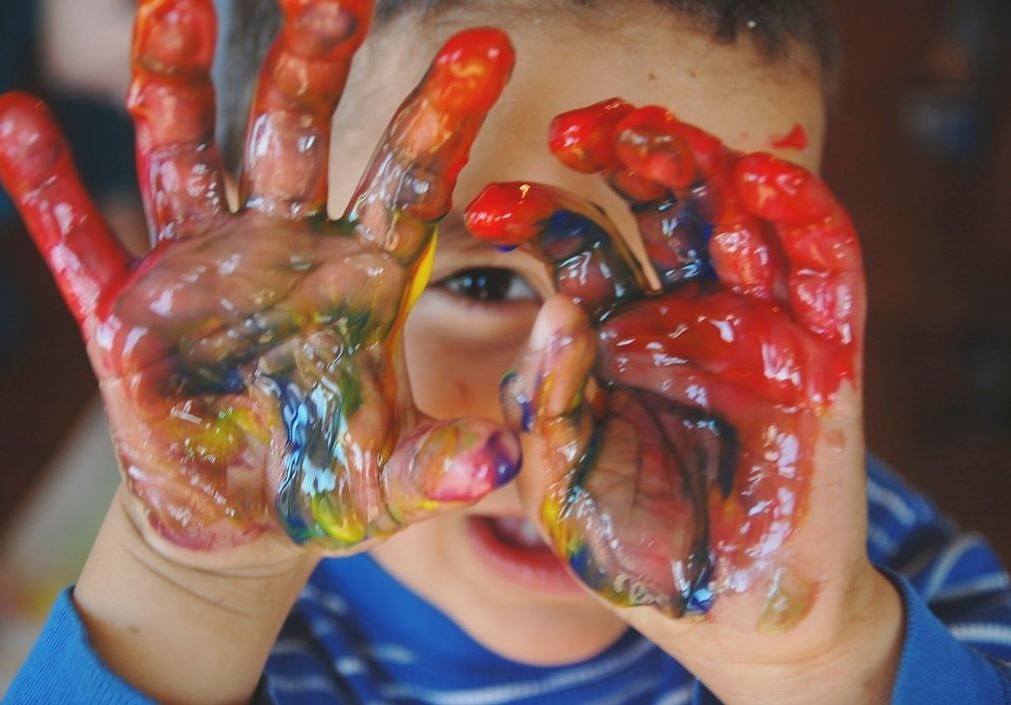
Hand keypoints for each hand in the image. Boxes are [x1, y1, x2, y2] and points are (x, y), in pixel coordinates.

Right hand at [0, 0, 517, 564]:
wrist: (243, 520)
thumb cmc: (328, 483)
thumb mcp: (392, 484)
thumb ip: (443, 466)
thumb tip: (501, 461)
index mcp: (362, 278)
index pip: (407, 180)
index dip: (441, 116)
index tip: (489, 47)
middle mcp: (281, 249)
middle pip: (295, 135)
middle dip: (310, 63)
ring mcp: (196, 271)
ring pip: (184, 156)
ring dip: (176, 85)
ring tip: (173, 4)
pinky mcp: (119, 315)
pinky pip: (76, 242)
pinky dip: (46, 190)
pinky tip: (15, 120)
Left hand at [466, 100, 901, 703]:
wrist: (727, 615)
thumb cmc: (632, 547)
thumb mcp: (563, 486)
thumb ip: (550, 411)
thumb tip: (552, 315)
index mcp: (615, 332)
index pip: (578, 247)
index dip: (535, 217)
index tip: (482, 210)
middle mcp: (684, 312)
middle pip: (659, 208)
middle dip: (621, 160)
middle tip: (573, 132)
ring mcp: (758, 326)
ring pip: (738, 218)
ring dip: (703, 168)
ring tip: (654, 140)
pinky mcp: (829, 355)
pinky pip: (827, 269)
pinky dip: (804, 220)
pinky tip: (764, 185)